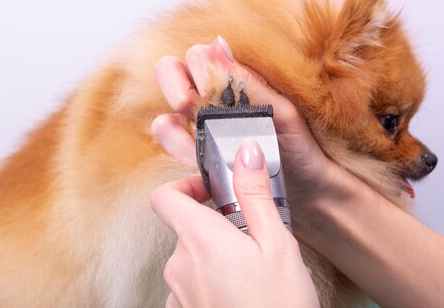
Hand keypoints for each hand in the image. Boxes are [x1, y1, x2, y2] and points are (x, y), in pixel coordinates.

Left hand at [150, 139, 319, 307]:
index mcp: (199, 238)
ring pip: (189, 258)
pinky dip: (210, 280)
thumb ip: (255, 194)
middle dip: (213, 223)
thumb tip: (245, 151)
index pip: (164, 197)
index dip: (184, 186)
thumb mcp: (276, 243)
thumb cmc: (279, 304)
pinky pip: (190, 286)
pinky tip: (241, 292)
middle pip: (184, 227)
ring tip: (251, 268)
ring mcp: (178, 293)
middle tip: (250, 233)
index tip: (212, 191)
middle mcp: (179, 265)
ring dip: (213, 254)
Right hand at [151, 37, 346, 232]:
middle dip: (175, 87)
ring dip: (174, 125)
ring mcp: (201, 126)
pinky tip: (196, 157)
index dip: (197, 66)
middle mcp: (213, 98)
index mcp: (236, 79)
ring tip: (200, 137)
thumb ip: (249, 82)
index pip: (198, 55)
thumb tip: (218, 45)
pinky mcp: (198, 155)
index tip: (209, 85)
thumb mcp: (281, 112)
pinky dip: (179, 149)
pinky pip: (173, 146)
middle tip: (190, 105)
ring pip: (166, 113)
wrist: (310, 192)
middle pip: (170, 74)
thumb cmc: (301, 147)